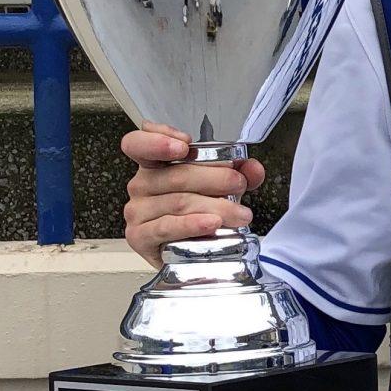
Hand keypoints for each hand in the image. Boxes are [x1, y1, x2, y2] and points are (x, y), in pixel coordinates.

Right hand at [121, 121, 266, 268]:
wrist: (190, 251)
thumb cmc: (199, 212)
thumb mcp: (221, 187)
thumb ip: (239, 173)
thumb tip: (253, 168)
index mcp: (155, 164)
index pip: (138, 143)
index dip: (157, 139)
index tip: (186, 145)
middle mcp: (142, 185)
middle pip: (176, 175)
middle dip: (216, 178)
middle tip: (239, 184)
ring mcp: (138, 211)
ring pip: (179, 202)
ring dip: (216, 206)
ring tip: (240, 213)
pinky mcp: (140, 237)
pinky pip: (167, 227)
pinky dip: (192, 224)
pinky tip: (211, 223)